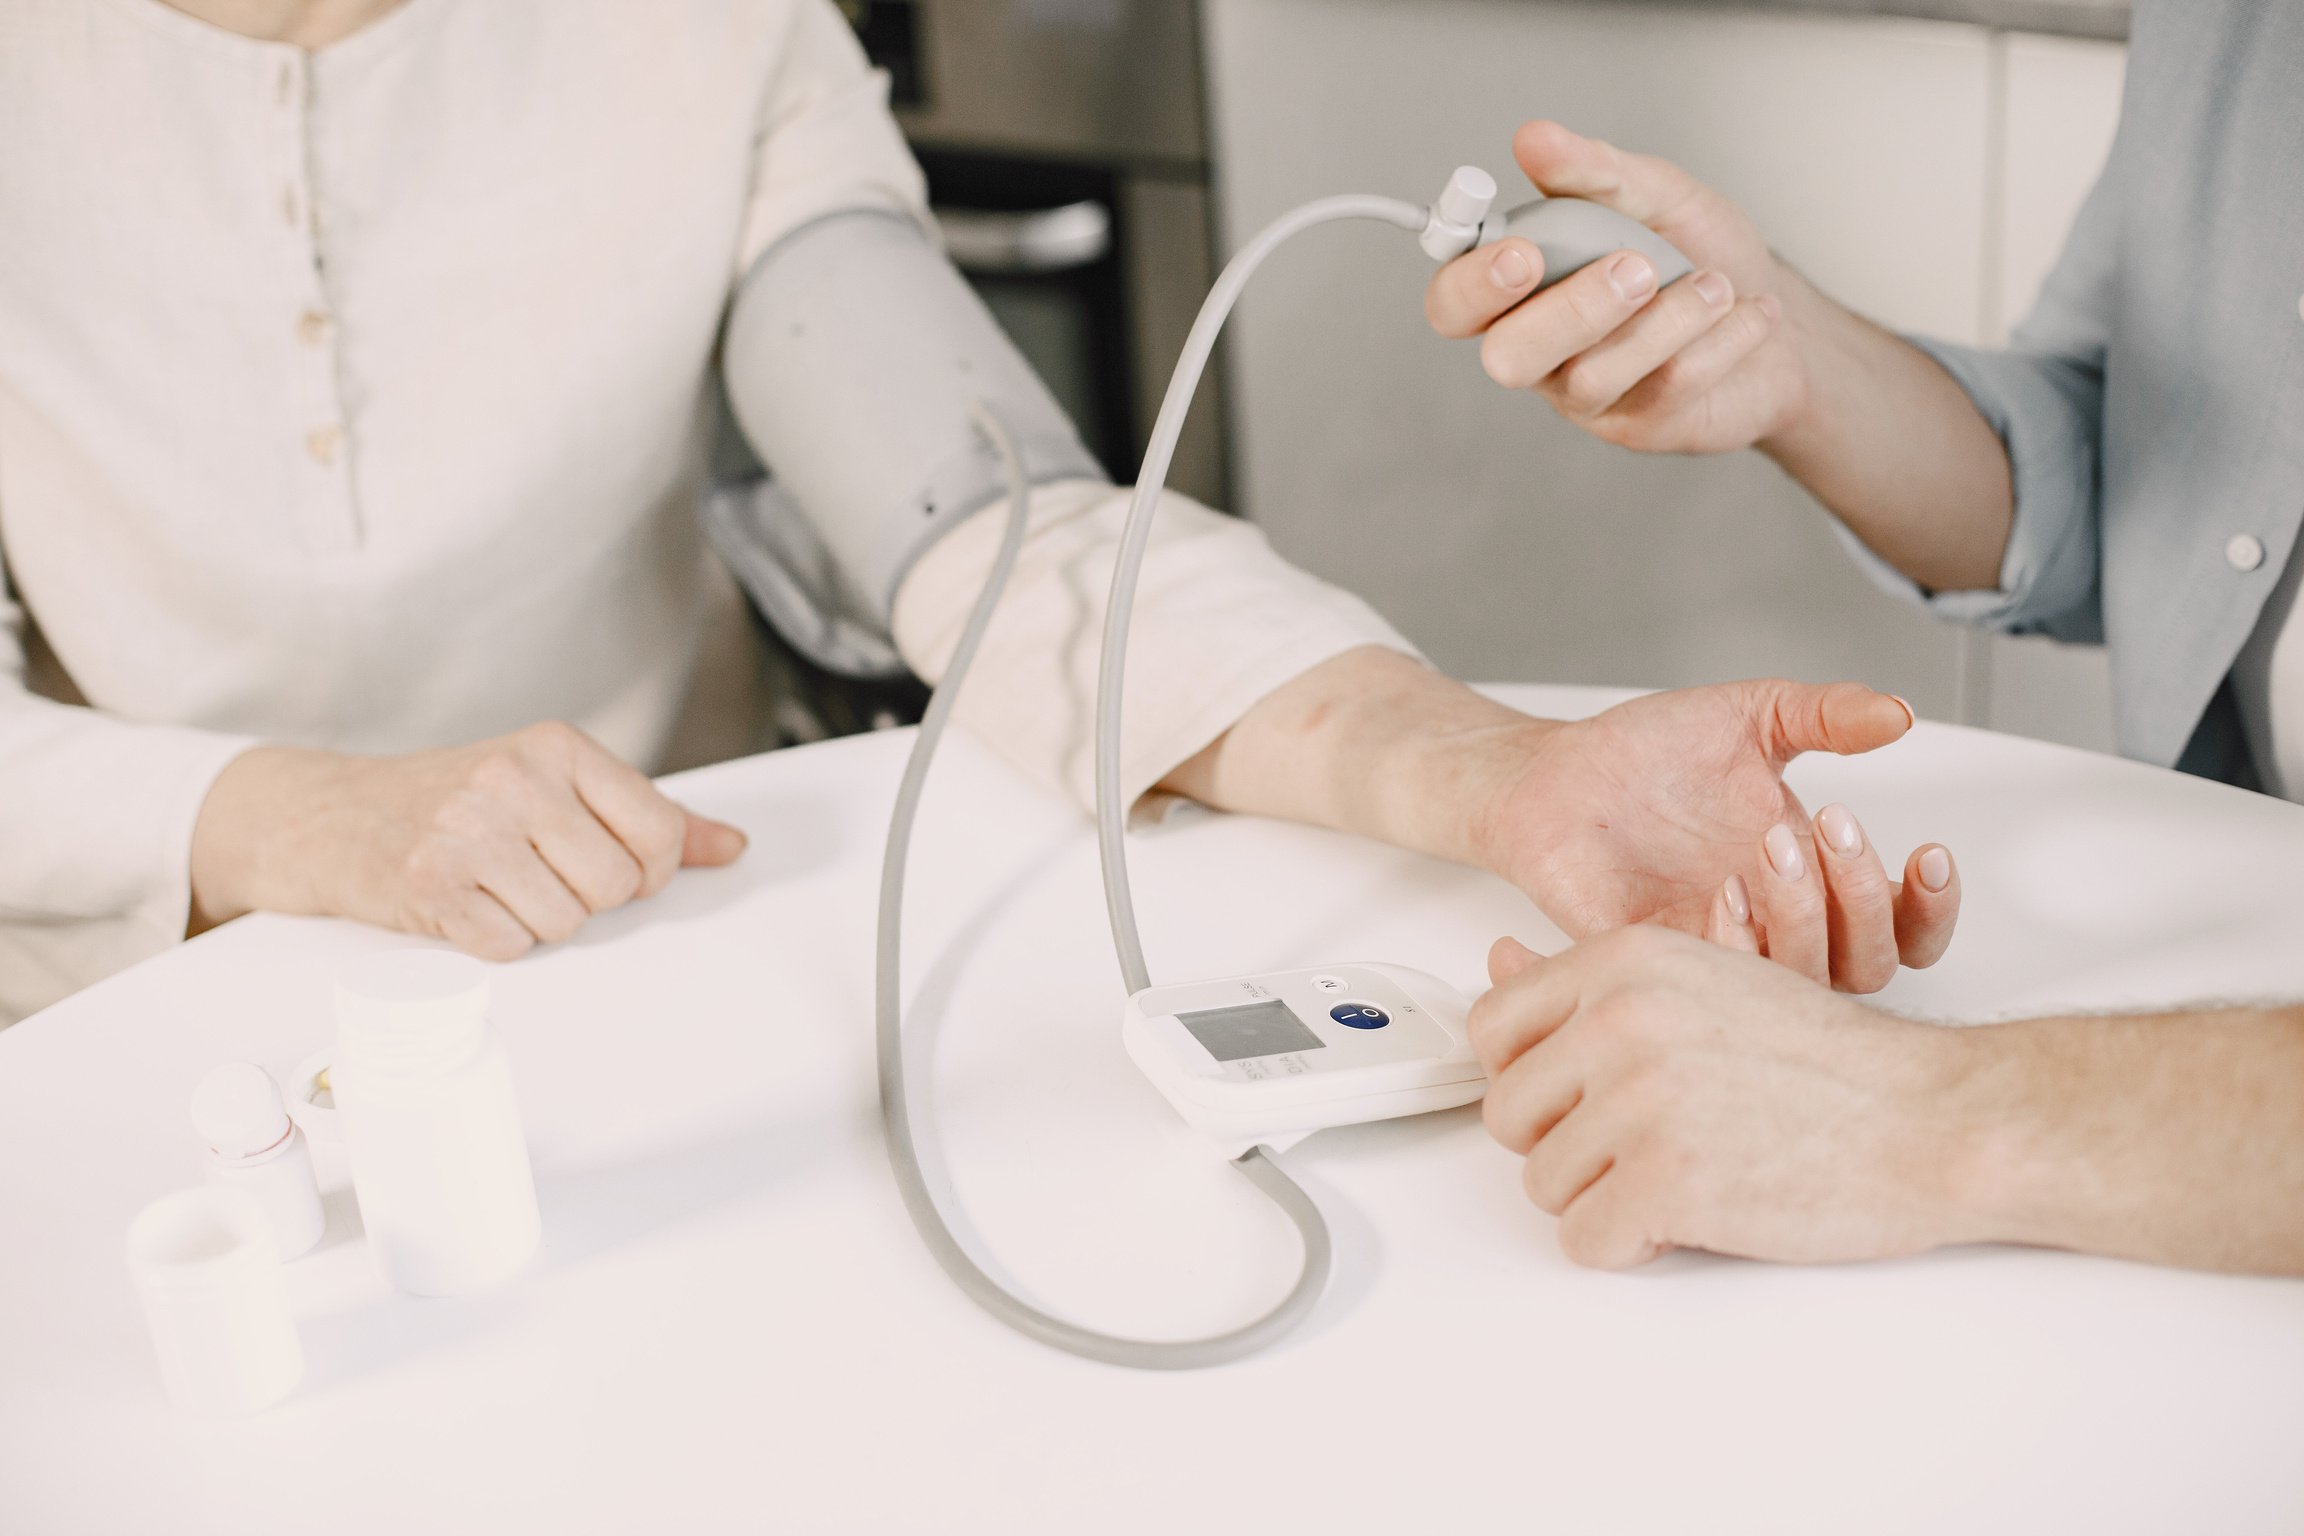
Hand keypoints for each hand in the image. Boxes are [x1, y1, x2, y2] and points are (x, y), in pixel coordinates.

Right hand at [190, 721, 746, 958]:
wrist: (333, 815)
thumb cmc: (457, 799)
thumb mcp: (555, 784)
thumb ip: (649, 815)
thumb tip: (732, 846)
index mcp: (558, 746)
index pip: (660, 831)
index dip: (649, 869)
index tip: (613, 865)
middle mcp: (514, 778)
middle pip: (617, 886)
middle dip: (588, 898)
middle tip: (538, 874)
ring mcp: (468, 829)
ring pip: (567, 922)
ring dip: (539, 920)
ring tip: (498, 884)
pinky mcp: (430, 883)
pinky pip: (512, 946)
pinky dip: (497, 940)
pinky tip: (469, 904)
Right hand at [1425, 120, 1811, 454]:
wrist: (1782, 323)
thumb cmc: (1700, 257)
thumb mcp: (1654, 195)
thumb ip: (1592, 172)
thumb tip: (1533, 139)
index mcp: (1520, 289)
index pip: (1454, 302)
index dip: (1471, 283)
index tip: (1522, 250)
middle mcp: (1539, 349)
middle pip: (1507, 356)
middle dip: (1570, 310)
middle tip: (1635, 268)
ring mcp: (1586, 395)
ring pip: (1591, 376)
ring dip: (1667, 320)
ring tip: (1716, 285)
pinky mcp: (1639, 426)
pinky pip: (1662, 389)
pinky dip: (1717, 340)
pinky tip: (1747, 313)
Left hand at [1470, 926, 1984, 1267]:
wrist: (1933, 1119)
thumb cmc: (1830, 1063)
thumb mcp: (1706, 982)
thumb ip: (1594, 984)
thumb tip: (1497, 959)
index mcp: (1622, 962)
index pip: (1492, 1027)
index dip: (1532, 1077)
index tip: (1580, 1095)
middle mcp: (1618, 1021)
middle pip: (1508, 1114)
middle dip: (1566, 1144)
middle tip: (1646, 1145)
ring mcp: (1637, 1103)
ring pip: (1544, 1184)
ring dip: (1604, 1198)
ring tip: (1687, 1173)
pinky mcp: (1664, 1183)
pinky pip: (1582, 1241)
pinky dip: (1628, 1246)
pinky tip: (1691, 1216)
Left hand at [1476, 678, 1959, 991]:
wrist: (1552, 773)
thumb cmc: (1647, 754)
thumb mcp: (1749, 716)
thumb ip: (1825, 713)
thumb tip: (1899, 712)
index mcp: (1810, 878)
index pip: (1902, 930)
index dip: (1932, 909)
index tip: (1929, 852)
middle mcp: (1774, 927)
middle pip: (1868, 966)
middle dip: (1866, 900)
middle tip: (1828, 824)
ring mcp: (1717, 950)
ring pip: (1800, 986)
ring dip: (1804, 919)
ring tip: (1772, 846)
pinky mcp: (1656, 965)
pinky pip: (1716, 991)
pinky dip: (1737, 944)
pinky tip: (1725, 887)